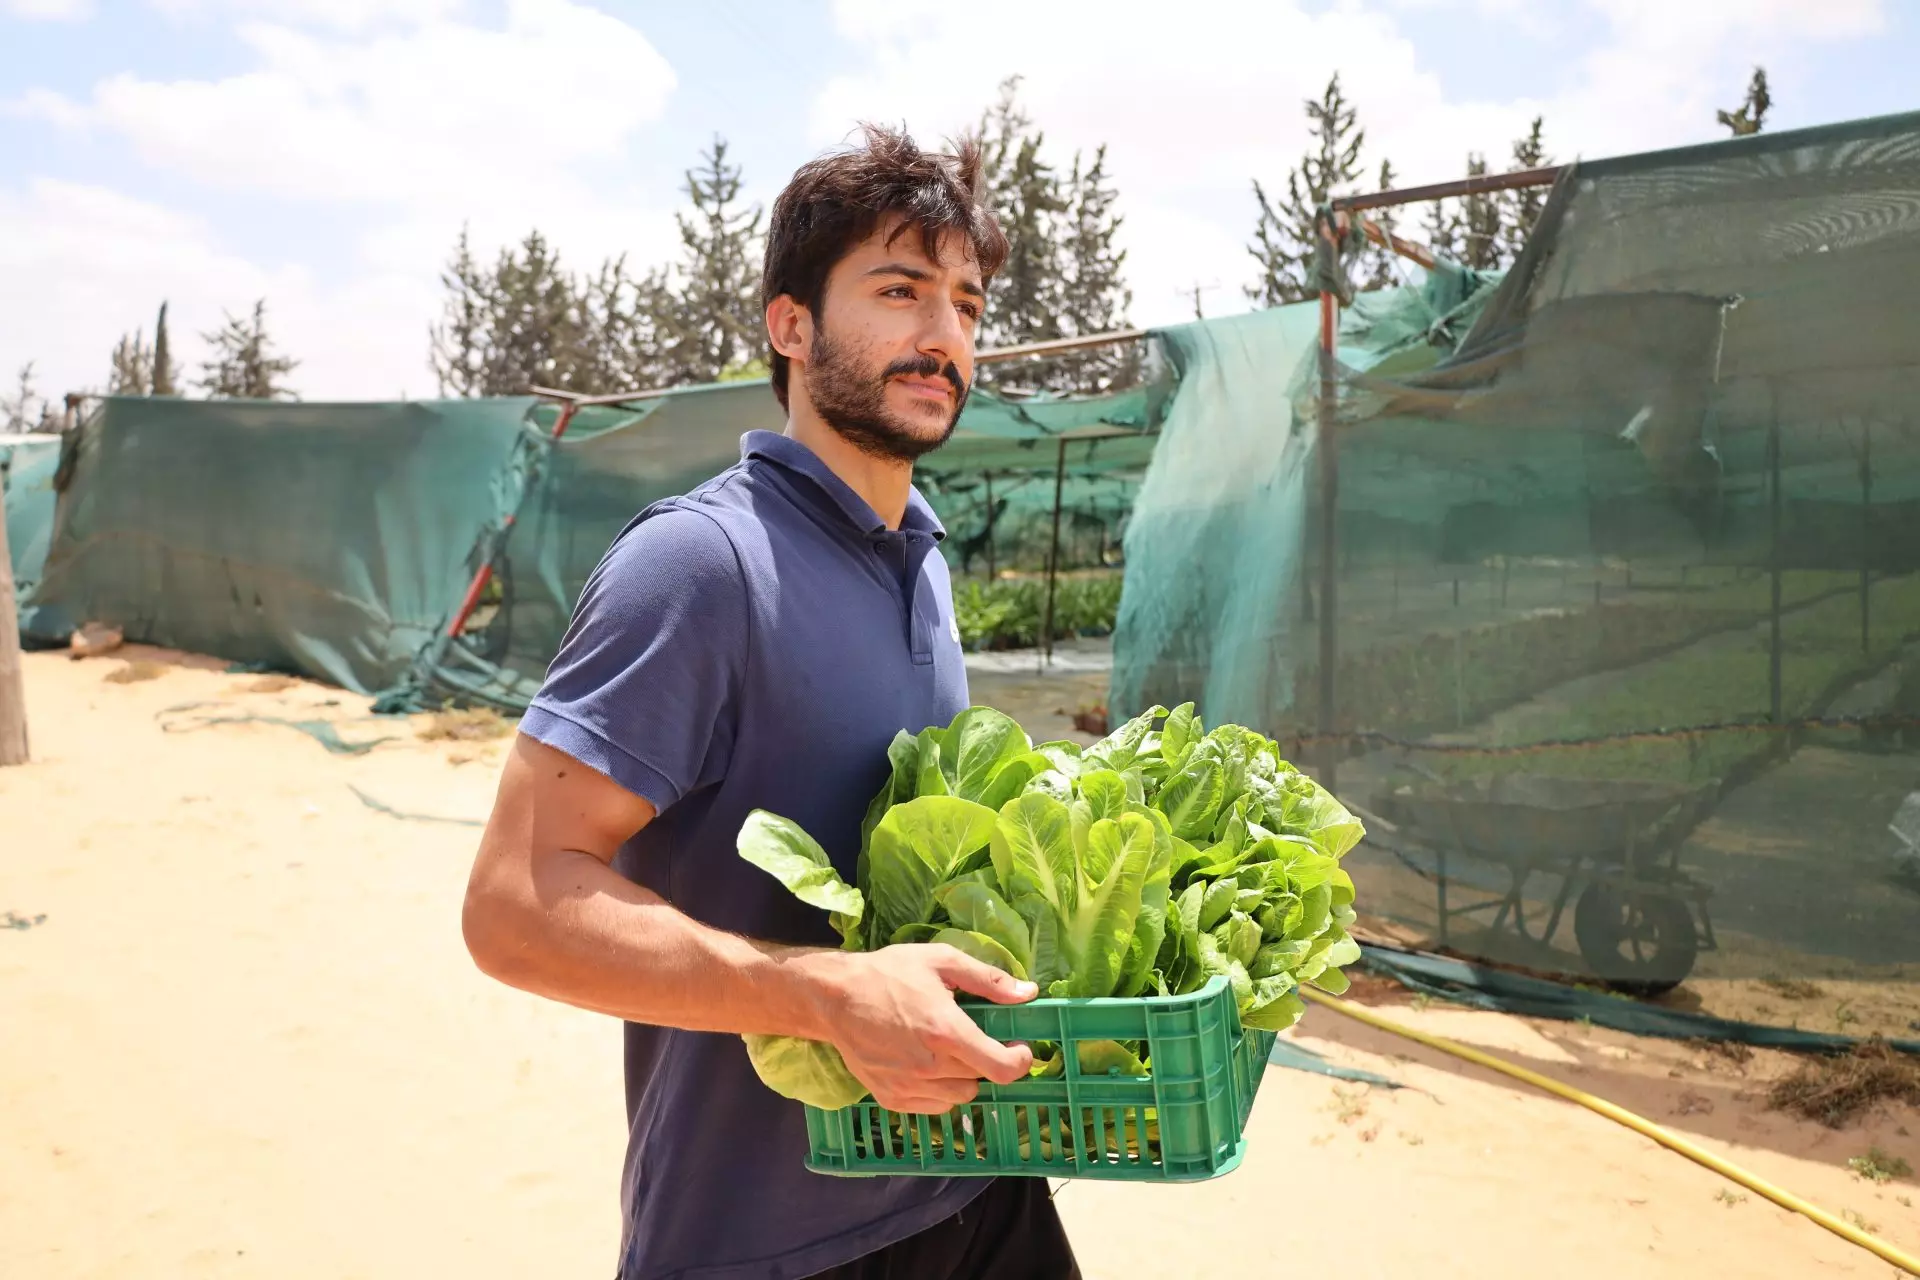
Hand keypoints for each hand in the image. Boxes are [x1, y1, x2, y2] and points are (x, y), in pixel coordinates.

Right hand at [806, 944, 1036, 1114]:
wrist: (834, 997)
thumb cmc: (889, 973)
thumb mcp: (941, 961)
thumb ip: (988, 979)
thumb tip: (1028, 993)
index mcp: (946, 1031)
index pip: (1002, 1068)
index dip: (1020, 1061)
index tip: (1018, 1047)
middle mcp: (929, 1066)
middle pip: (982, 1079)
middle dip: (986, 1058)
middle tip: (972, 1036)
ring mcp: (908, 1087)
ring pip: (960, 1097)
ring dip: (964, 1077)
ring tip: (947, 1050)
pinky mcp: (891, 1098)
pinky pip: (933, 1106)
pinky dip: (939, 1091)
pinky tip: (927, 1064)